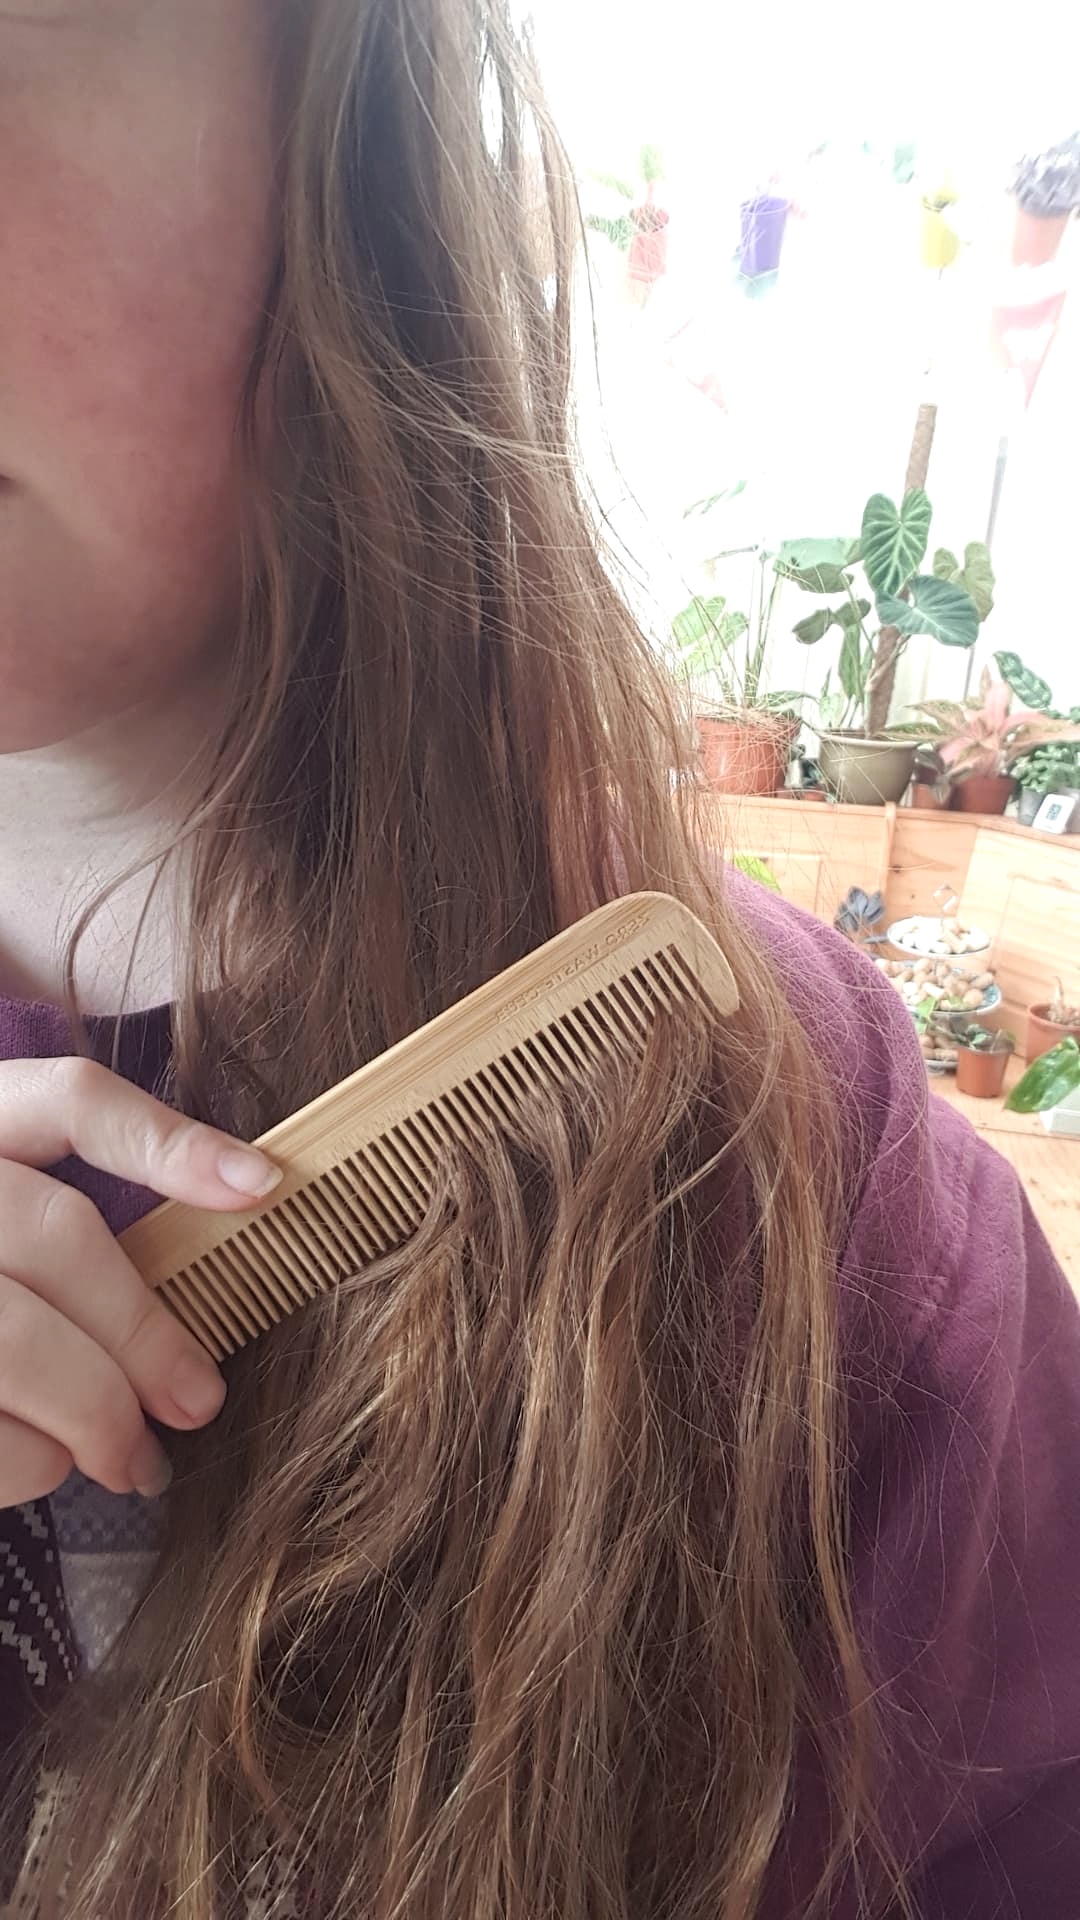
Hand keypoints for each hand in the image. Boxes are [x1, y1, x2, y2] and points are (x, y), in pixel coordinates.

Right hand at [0, 1057, 280, 1506]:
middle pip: (57, 1234)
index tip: (264, 1187)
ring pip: (15, 1341)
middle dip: (145, 1330)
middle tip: (199, 1401)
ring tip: (126, 1454)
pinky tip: (47, 1468)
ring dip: (92, 1414)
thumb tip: (224, 1230)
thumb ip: (62, 1218)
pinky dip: (28, 1464)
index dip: (168, 1140)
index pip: (69, 1100)